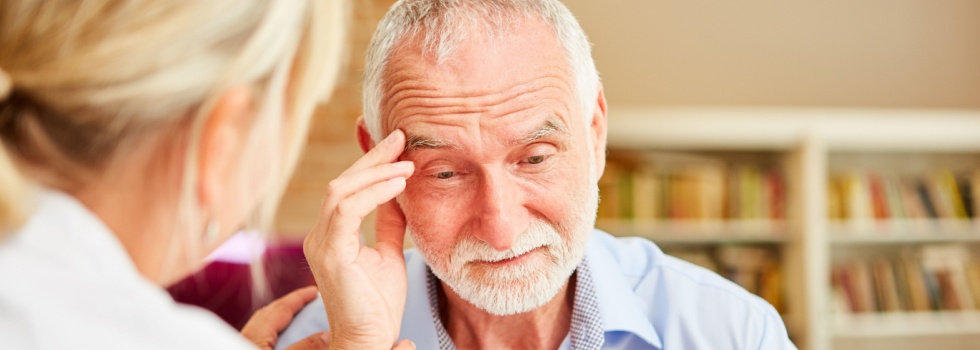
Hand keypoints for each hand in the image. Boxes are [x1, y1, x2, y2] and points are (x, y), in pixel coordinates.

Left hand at [240, 286, 328, 349]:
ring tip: (297, 323)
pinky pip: (260, 337)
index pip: (281, 307)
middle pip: (269, 312)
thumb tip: (326, 335)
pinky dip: (274, 333)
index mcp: (255, 334)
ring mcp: (243, 343)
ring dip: (282, 320)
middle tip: (307, 302)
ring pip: (263, 326)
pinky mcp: (243, 349)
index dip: (300, 297)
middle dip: (289, 304)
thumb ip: (305, 347)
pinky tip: (281, 342)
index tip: (314, 290)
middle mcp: (247, 336)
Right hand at [303, 130, 414, 349]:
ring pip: (341, 191)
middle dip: (372, 157)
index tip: (397, 142)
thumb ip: (389, 223)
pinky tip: (399, 185)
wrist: (370, 339)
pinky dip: (374, 193)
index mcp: (332, 235)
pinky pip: (347, 210)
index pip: (348, 188)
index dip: (371, 162)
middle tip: (401, 136)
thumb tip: (400, 193)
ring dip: (376, 172)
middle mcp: (320, 235)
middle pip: (342, 183)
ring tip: (407, 163)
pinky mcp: (331, 253)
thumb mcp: (389, 253)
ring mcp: (321, 243)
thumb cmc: (378, 304)